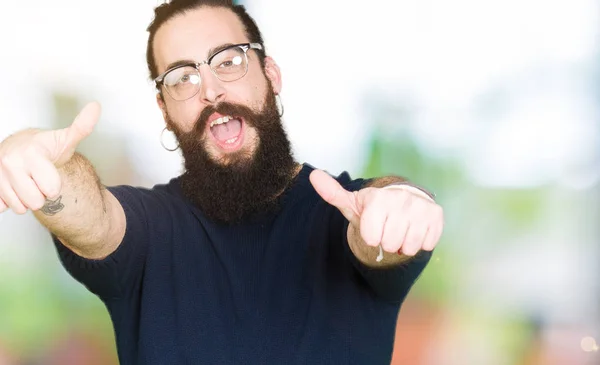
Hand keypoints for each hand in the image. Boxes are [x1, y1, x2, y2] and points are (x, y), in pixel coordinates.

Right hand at [0, 102, 100, 214]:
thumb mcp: (66, 138)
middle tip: (39, 179)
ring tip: (28, 181)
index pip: (51, 190)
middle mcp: (11, 163)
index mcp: (31, 153)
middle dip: (41, 194)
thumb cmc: (45, 147)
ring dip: (26, 199)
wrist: (20, 147)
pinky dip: (10, 201)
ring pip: (20, 208)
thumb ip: (82, 127)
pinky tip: (14, 186)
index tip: (50, 172)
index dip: (54, 185)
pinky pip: (3, 207)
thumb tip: (96, 107)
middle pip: (36, 202)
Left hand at [309, 170, 443, 256]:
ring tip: (400, 229)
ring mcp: (420, 206)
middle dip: (387, 242)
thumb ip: (332, 192)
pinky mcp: (436, 214)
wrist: (401, 203)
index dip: (371, 237)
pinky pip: (426, 244)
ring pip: (408, 246)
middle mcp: (400, 198)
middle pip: (390, 244)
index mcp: (377, 198)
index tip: (373, 226)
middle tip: (387, 228)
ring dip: (403, 244)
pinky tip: (414, 229)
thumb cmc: (373, 208)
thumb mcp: (352, 203)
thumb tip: (313, 175)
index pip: (371, 237)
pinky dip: (419, 242)